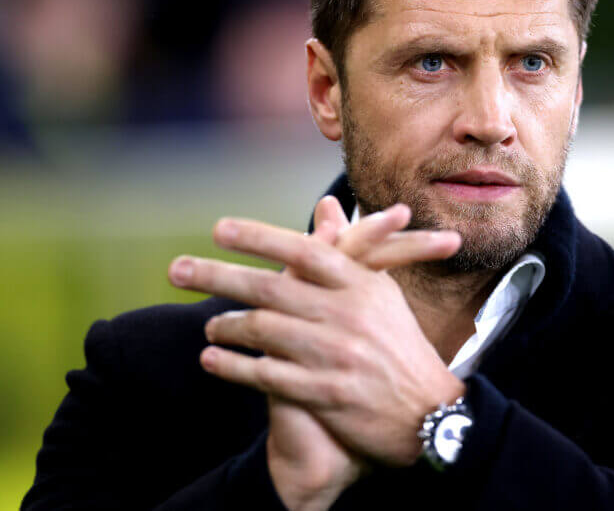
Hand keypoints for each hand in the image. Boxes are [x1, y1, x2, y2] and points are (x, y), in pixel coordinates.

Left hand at [168, 200, 464, 468]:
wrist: (429, 413)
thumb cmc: (400, 346)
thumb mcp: (381, 292)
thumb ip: (349, 250)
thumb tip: (327, 207)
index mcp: (362, 285)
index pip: (303, 251)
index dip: (258, 237)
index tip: (218, 229)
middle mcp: (346, 315)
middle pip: (270, 289)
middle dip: (217, 276)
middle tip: (177, 270)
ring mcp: (335, 355)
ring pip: (262, 331)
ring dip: (225, 325)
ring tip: (209, 324)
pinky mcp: (324, 394)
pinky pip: (265, 375)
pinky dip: (232, 365)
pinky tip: (211, 359)